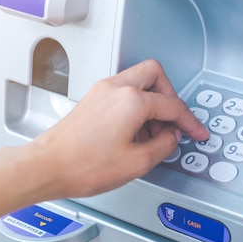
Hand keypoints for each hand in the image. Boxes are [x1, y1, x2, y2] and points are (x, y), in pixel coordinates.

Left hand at [28, 59, 208, 199]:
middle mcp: (116, 88)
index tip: (196, 132)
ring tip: (155, 132)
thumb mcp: (138, 162)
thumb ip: (164, 145)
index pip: (172, 105)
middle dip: (171, 96)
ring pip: (139, 80)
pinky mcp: (93, 99)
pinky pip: (124, 91)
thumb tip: (171, 137)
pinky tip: (136, 129)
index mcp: (132, 100)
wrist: (46, 167)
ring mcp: (102, 91)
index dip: (190, 121)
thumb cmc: (82, 165)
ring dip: (153, 101)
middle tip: (175, 120)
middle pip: (156, 74)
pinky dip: (137, 105)